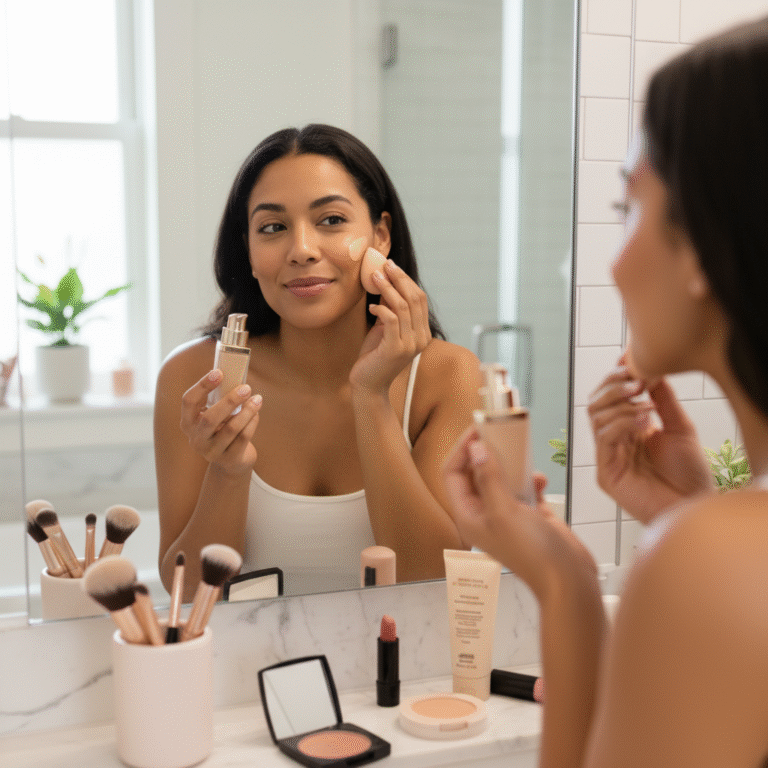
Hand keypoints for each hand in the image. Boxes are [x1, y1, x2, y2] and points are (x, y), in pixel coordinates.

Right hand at [180, 370, 262, 474]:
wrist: (231, 460)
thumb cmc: (223, 428)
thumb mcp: (216, 415)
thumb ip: (220, 398)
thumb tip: (236, 375)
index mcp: (188, 422)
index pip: (188, 401)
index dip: (202, 386)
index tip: (219, 372)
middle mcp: (196, 438)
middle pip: (210, 418)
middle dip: (230, 401)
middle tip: (246, 388)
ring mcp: (211, 451)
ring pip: (230, 429)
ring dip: (247, 411)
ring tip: (258, 399)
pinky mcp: (229, 459)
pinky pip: (243, 438)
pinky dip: (252, 423)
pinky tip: (257, 413)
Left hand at [350, 259, 430, 392]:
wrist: (368, 385)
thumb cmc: (374, 356)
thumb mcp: (385, 329)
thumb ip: (390, 311)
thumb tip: (385, 285)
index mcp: (422, 333)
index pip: (420, 299)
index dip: (406, 280)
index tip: (391, 266)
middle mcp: (421, 338)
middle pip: (414, 299)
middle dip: (398, 279)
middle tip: (384, 265)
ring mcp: (410, 345)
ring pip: (402, 307)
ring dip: (387, 288)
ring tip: (374, 277)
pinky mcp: (395, 349)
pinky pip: (391, 320)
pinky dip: (380, 308)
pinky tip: (371, 307)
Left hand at [443, 428, 595, 598]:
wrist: (568, 580)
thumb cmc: (533, 552)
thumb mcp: (505, 511)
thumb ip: (489, 478)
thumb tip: (475, 448)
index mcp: (468, 516)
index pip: (453, 474)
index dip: (461, 450)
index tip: (477, 430)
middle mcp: (483, 514)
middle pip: (475, 473)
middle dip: (486, 453)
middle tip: (499, 433)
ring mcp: (506, 515)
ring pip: (501, 479)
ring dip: (511, 465)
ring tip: (520, 452)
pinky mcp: (528, 516)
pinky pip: (523, 489)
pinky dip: (530, 481)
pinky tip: (540, 480)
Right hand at [588, 365, 712, 522]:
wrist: (695, 504)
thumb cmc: (689, 473)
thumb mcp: (679, 426)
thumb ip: (662, 399)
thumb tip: (648, 369)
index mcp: (627, 429)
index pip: (608, 397)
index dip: (615, 378)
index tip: (630, 364)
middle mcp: (614, 441)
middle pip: (595, 403)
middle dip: (613, 387)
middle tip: (636, 382)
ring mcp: (608, 457)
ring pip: (595, 417)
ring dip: (620, 405)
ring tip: (647, 407)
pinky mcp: (607, 473)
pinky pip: (604, 438)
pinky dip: (623, 423)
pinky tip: (645, 422)